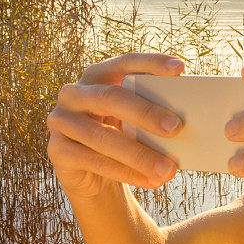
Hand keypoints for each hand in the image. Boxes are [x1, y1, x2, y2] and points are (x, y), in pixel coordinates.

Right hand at [46, 52, 185, 197]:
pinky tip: (150, 181)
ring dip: (139, 155)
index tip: (179, 68)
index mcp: (98, 75)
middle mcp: (74, 93)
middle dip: (145, 113)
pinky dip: (126, 173)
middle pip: (111, 97)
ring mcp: (61, 120)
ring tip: (168, 169)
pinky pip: (94, 161)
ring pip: (103, 137)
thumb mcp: (136, 122)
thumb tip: (187, 122)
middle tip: (176, 127)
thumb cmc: (123, 137)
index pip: (125, 62)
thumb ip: (153, 114)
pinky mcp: (56, 150)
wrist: (92, 174)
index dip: (151, 63)